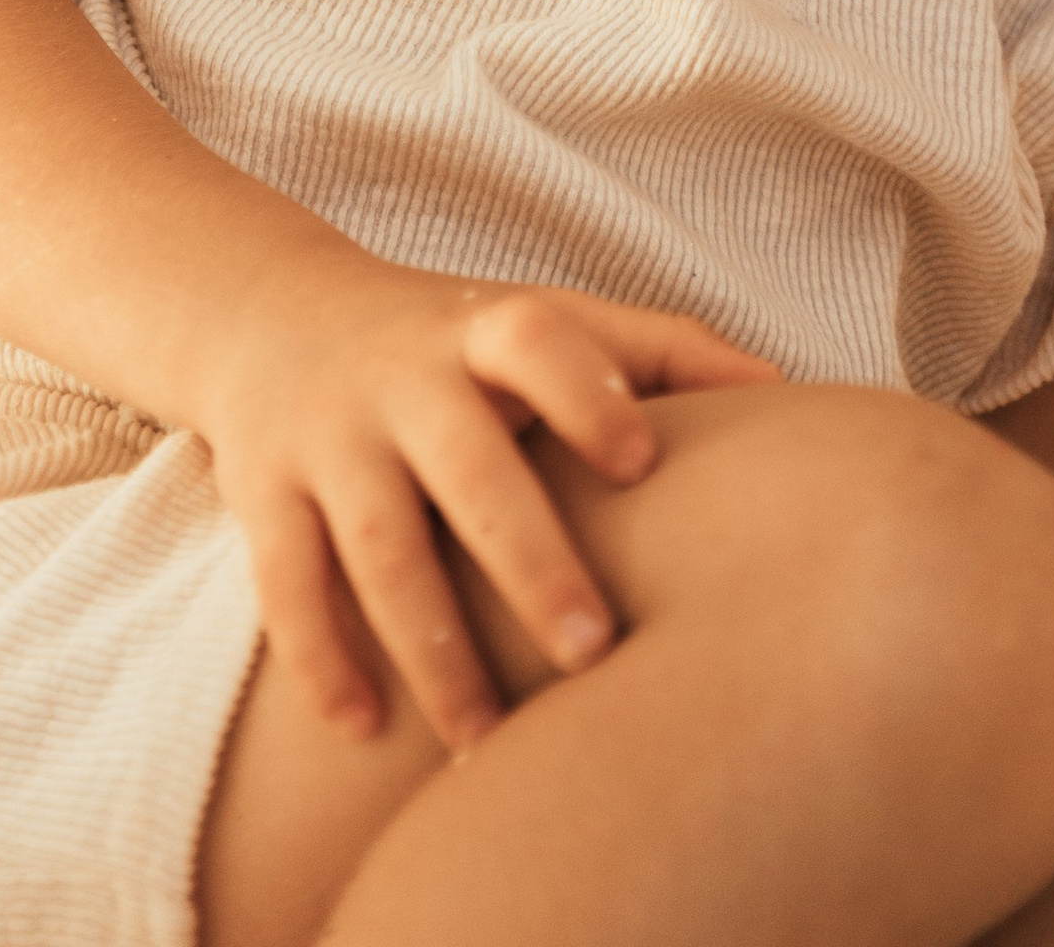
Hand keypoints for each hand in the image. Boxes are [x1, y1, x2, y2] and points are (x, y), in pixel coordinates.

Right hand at [187, 244, 780, 752]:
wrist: (272, 313)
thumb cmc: (456, 342)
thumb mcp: (545, 320)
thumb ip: (661, 350)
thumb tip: (789, 392)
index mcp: (484, 330)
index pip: (538, 340)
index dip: (585, 391)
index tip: (640, 460)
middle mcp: (402, 378)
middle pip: (464, 464)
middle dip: (524, 558)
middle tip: (591, 652)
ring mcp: (328, 434)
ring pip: (375, 543)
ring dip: (429, 646)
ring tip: (484, 740)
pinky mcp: (264, 491)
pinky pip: (287, 583)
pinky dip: (322, 660)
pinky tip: (365, 733)